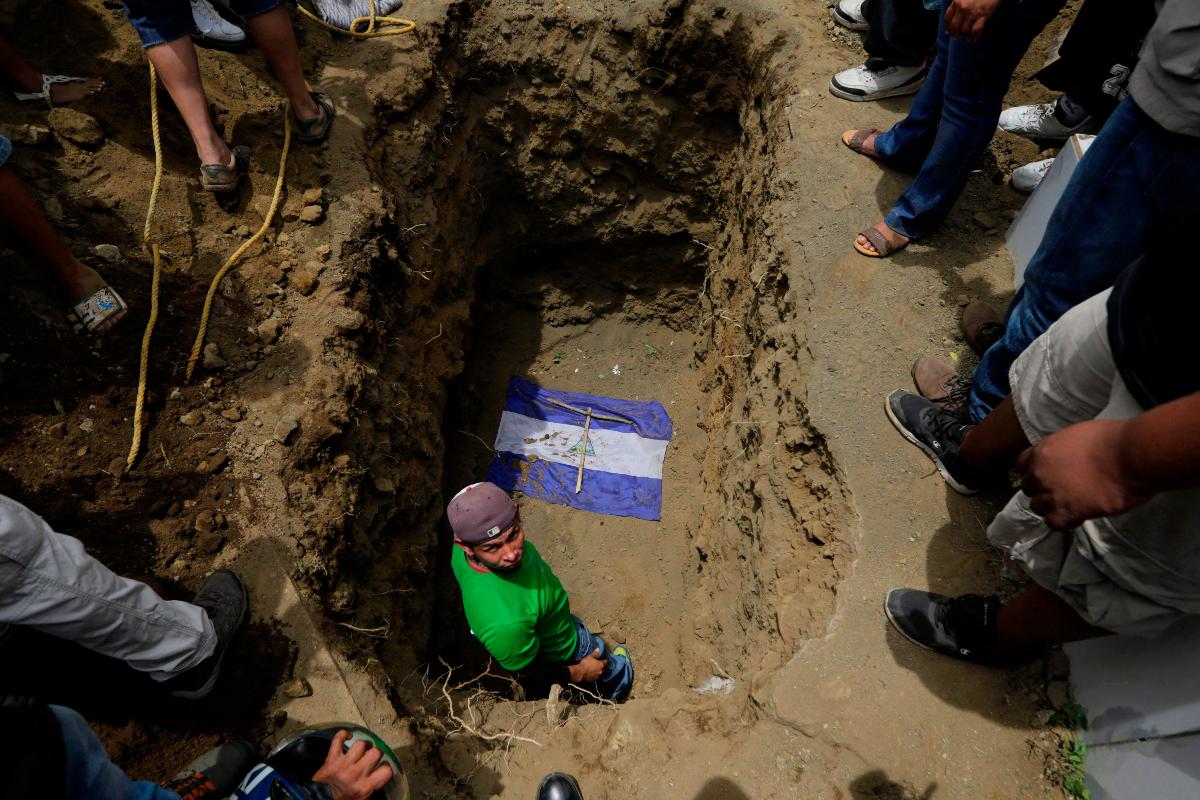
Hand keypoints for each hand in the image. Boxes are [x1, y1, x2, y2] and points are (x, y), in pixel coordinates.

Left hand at [311, 730, 393, 799]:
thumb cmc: (344, 798)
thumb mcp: (364, 797)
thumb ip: (374, 784)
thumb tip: (382, 770)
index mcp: (366, 786)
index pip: (386, 770)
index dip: (386, 766)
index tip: (382, 765)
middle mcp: (356, 775)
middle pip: (375, 752)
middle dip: (375, 752)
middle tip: (372, 755)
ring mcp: (343, 766)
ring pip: (360, 744)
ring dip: (363, 744)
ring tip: (362, 747)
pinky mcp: (331, 759)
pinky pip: (338, 740)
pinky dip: (343, 734)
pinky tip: (347, 736)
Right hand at [567, 648, 605, 682]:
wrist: (580, 672)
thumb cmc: (586, 663)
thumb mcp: (590, 656)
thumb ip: (595, 653)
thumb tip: (598, 649)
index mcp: (601, 665)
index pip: (605, 662)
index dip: (604, 661)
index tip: (605, 660)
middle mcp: (600, 671)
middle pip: (602, 668)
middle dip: (600, 667)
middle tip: (597, 664)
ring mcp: (596, 676)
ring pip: (598, 673)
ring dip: (596, 671)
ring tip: (593, 669)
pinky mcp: (592, 680)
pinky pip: (594, 677)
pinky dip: (593, 675)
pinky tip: (590, 673)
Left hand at [944, 0, 1003, 39]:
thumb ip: (958, 4)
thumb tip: (953, 19)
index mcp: (957, 2)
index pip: (947, 18)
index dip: (947, 27)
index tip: (948, 31)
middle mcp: (963, 8)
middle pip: (954, 26)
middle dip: (954, 34)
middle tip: (956, 36)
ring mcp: (972, 12)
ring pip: (964, 30)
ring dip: (965, 35)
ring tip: (966, 36)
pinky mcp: (983, 16)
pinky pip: (976, 30)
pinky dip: (974, 36)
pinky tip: (974, 38)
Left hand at [1016, 419, 1150, 529]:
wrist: (1130, 456)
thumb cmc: (1112, 440)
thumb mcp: (1077, 435)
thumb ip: (1064, 449)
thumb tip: (1067, 456)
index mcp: (1042, 451)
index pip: (1022, 465)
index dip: (1034, 472)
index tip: (1047, 476)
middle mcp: (1040, 473)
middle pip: (1029, 488)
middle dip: (1043, 490)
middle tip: (1064, 492)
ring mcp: (1051, 494)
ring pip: (1037, 506)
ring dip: (1051, 507)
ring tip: (1071, 505)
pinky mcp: (1066, 512)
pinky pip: (1052, 523)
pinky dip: (1063, 522)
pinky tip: (1078, 516)